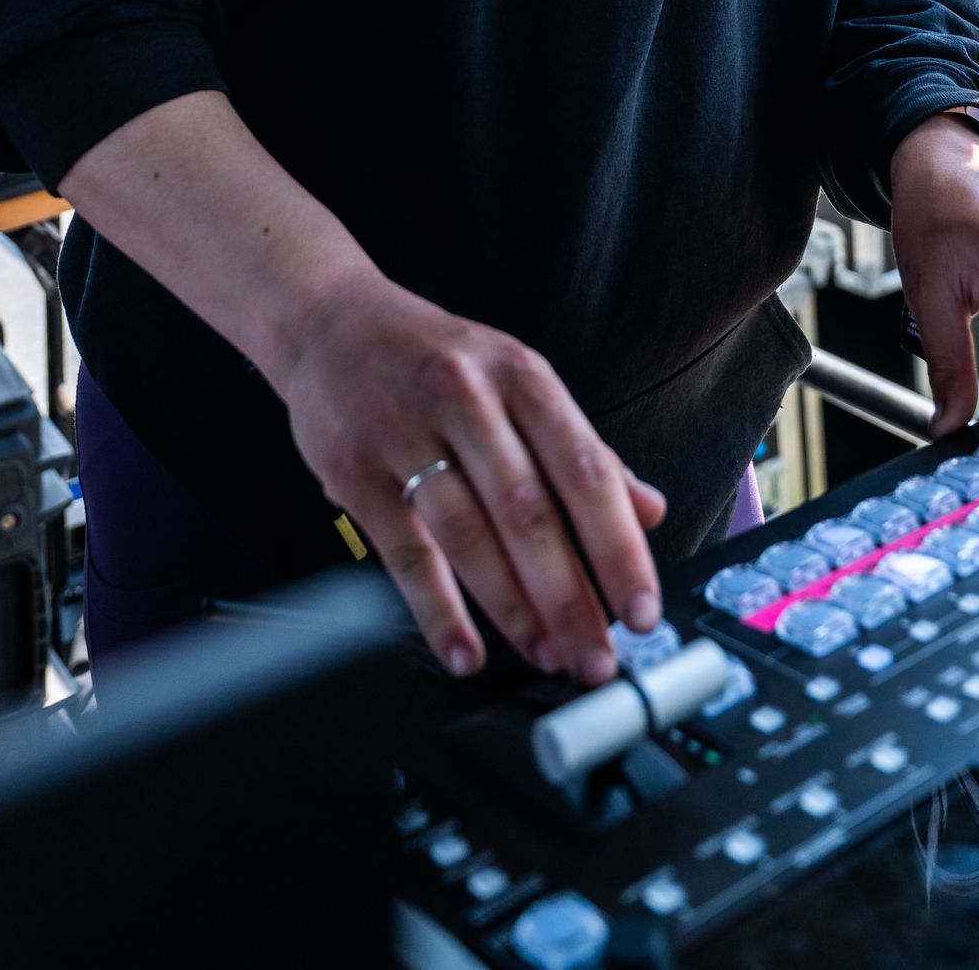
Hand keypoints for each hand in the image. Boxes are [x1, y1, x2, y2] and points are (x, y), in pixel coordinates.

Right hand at [269, 273, 666, 683]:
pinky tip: (465, 651)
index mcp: (520, 374)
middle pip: (528, 510)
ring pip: (467, 533)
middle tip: (596, 657)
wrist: (329, 320)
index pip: (584, 467)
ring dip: (513, 608)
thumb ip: (580, 447)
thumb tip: (649, 511)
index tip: (641, 609)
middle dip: (570, 596)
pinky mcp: (354, 470)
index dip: (618, 546)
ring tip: (545, 656)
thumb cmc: (433, 360)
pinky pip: (404, 552)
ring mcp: (405, 431)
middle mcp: (467, 396)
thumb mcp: (515, 379)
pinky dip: (437, 611)